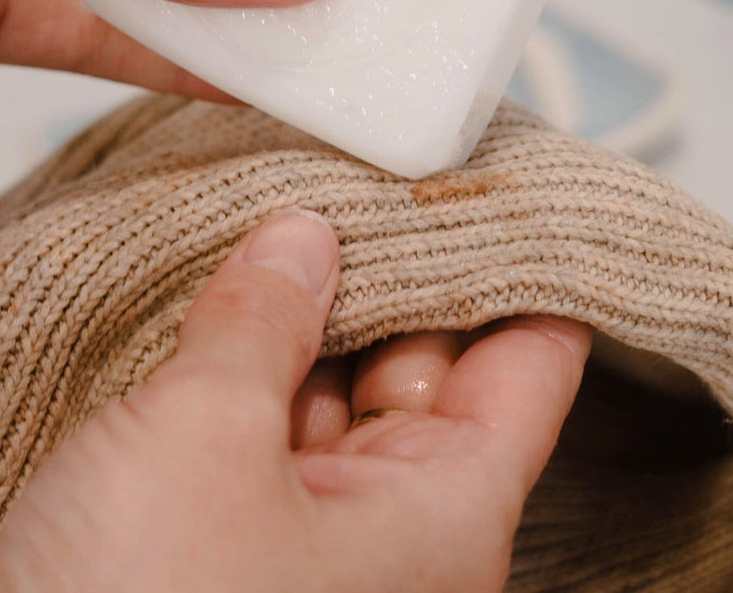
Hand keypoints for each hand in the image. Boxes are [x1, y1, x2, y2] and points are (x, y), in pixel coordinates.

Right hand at [0, 212, 589, 592]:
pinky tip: (217, 312)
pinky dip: (250, 380)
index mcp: (446, 518)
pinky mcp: (236, 564)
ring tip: (268, 225)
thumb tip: (299, 243)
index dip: (522, 262)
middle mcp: (400, 543)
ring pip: (342, 406)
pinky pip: (270, 450)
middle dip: (388, 275)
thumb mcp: (199, 435)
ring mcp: (316, 557)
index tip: (494, 180)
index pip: (533, 363)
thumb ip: (261, 319)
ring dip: (306, 324)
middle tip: (345, 177)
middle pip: (432, 371)